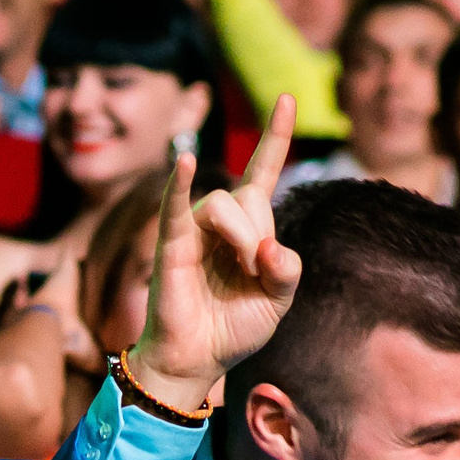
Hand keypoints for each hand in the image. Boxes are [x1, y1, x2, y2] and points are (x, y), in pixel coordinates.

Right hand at [131, 94, 302, 411]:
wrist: (197, 361)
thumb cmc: (233, 330)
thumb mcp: (277, 302)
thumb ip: (286, 271)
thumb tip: (270, 247)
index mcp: (249, 230)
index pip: (263, 172)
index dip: (275, 136)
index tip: (288, 98)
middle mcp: (220, 222)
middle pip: (248, 195)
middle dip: (260, 230)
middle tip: (255, 271)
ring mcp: (193, 230)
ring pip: (223, 203)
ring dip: (241, 234)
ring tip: (240, 268)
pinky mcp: (172, 244)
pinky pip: (176, 205)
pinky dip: (179, 181)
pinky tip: (185, 159)